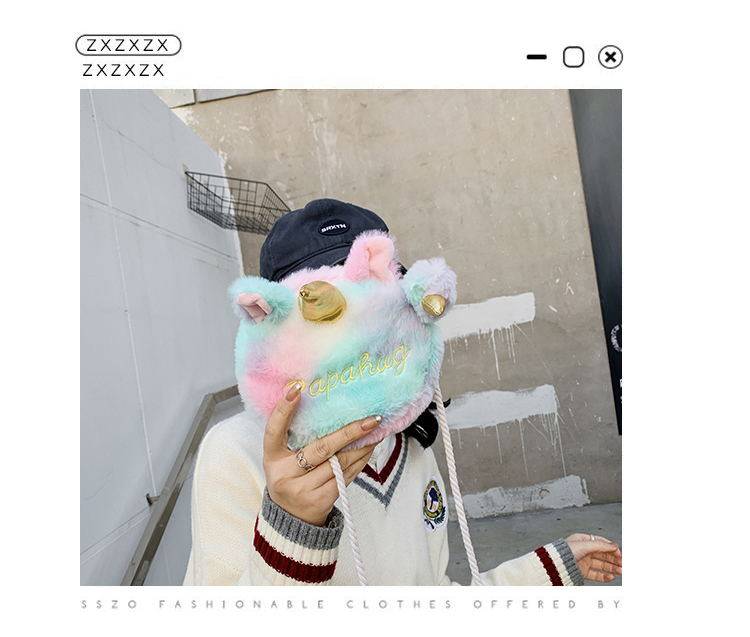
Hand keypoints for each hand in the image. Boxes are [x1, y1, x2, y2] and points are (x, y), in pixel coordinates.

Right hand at [263, 383, 378, 525]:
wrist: (291, 519)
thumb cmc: (291, 477)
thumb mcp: (284, 458)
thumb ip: (297, 436)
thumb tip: (327, 405)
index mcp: (272, 457)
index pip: (274, 429)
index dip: (283, 409)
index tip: (297, 387)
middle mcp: (284, 473)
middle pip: (321, 448)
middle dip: (349, 432)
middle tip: (370, 419)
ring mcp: (302, 489)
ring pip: (338, 462)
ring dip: (361, 446)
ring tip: (375, 431)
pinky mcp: (320, 500)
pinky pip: (345, 476)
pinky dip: (360, 461)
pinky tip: (368, 449)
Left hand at [565, 533, 622, 582]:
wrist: (555, 565)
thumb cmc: (565, 551)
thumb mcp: (584, 545)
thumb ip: (600, 545)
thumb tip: (614, 545)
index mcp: (583, 540)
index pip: (600, 542)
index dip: (610, 547)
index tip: (619, 553)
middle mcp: (584, 550)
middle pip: (602, 554)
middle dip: (613, 559)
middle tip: (623, 564)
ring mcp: (583, 561)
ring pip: (601, 564)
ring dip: (611, 568)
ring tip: (620, 571)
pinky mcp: (582, 571)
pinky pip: (596, 574)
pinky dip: (604, 576)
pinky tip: (610, 577)